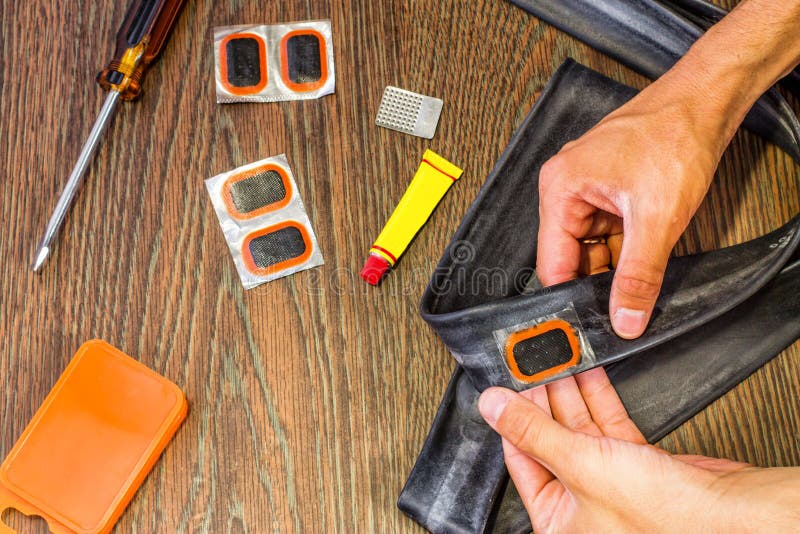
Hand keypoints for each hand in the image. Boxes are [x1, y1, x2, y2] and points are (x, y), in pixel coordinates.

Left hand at [478, 370, 799, 531]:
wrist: (729, 519)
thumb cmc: (663, 521)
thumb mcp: (580, 467)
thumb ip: (534, 433)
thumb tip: (493, 407)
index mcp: (556, 520)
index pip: (520, 458)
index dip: (512, 418)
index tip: (506, 385)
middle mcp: (580, 503)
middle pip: (549, 438)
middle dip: (542, 399)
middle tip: (532, 364)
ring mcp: (609, 481)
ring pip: (579, 428)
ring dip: (569, 392)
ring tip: (556, 360)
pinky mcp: (637, 464)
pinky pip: (607, 425)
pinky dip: (598, 397)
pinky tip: (587, 373)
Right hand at [536, 75, 727, 338]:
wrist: (706, 102)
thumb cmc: (674, 137)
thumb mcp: (657, 219)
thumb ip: (638, 276)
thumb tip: (625, 318)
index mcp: (560, 189)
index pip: (552, 263)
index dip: (571, 298)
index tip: (590, 324)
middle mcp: (566, 188)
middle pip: (572, 257)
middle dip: (599, 281)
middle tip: (625, 303)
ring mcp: (589, 189)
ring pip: (594, 248)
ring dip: (618, 263)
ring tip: (645, 264)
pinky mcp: (610, 192)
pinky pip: (610, 234)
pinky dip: (628, 248)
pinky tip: (648, 250)